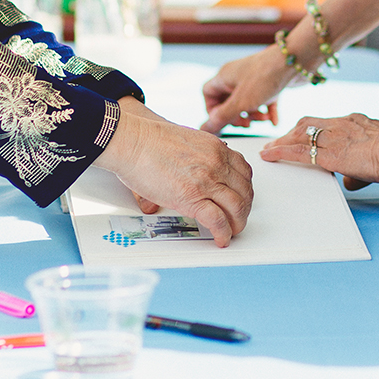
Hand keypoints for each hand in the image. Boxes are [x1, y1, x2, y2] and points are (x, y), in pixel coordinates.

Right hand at [95, 98, 252, 244]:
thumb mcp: (184, 142)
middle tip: (238, 218)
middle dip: (244, 209)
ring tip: (232, 231)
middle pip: (245, 191)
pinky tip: (221, 239)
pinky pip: (218, 220)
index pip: (244, 172)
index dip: (245, 189)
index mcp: (216, 148)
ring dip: (238, 223)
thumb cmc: (149, 140)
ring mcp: (207, 181)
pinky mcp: (192, 198)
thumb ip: (192, 159)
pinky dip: (224, 233)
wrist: (133, 141)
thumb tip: (184, 177)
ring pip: (237, 207)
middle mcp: (216, 163)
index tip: (241, 197)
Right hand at [201, 46, 294, 132]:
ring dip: (253, 115)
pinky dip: (268, 111)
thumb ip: (222, 117)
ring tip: (262, 120)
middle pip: (228, 100)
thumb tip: (205, 128)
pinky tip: (274, 121)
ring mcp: (254, 78)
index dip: (213, 109)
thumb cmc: (266, 76)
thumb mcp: (241, 102)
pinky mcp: (270, 82)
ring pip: (247, 101)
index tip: (224, 120)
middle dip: (236, 115)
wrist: (296, 59)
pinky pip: (265, 100)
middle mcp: (237, 75)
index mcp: (225, 76)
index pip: (208, 93)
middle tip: (245, 124)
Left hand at [261, 113, 378, 189]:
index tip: (302, 134)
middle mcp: (340, 125)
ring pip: (298, 135)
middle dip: (291, 133)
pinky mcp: (328, 153)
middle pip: (307, 124)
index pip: (325, 123)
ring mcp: (333, 136)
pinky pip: (298, 150)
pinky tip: (269, 155)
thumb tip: (349, 182)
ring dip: (282, 141)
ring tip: (269, 149)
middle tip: (278, 141)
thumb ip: (361, 170)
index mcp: (354, 123)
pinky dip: (281, 151)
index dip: (311, 129)